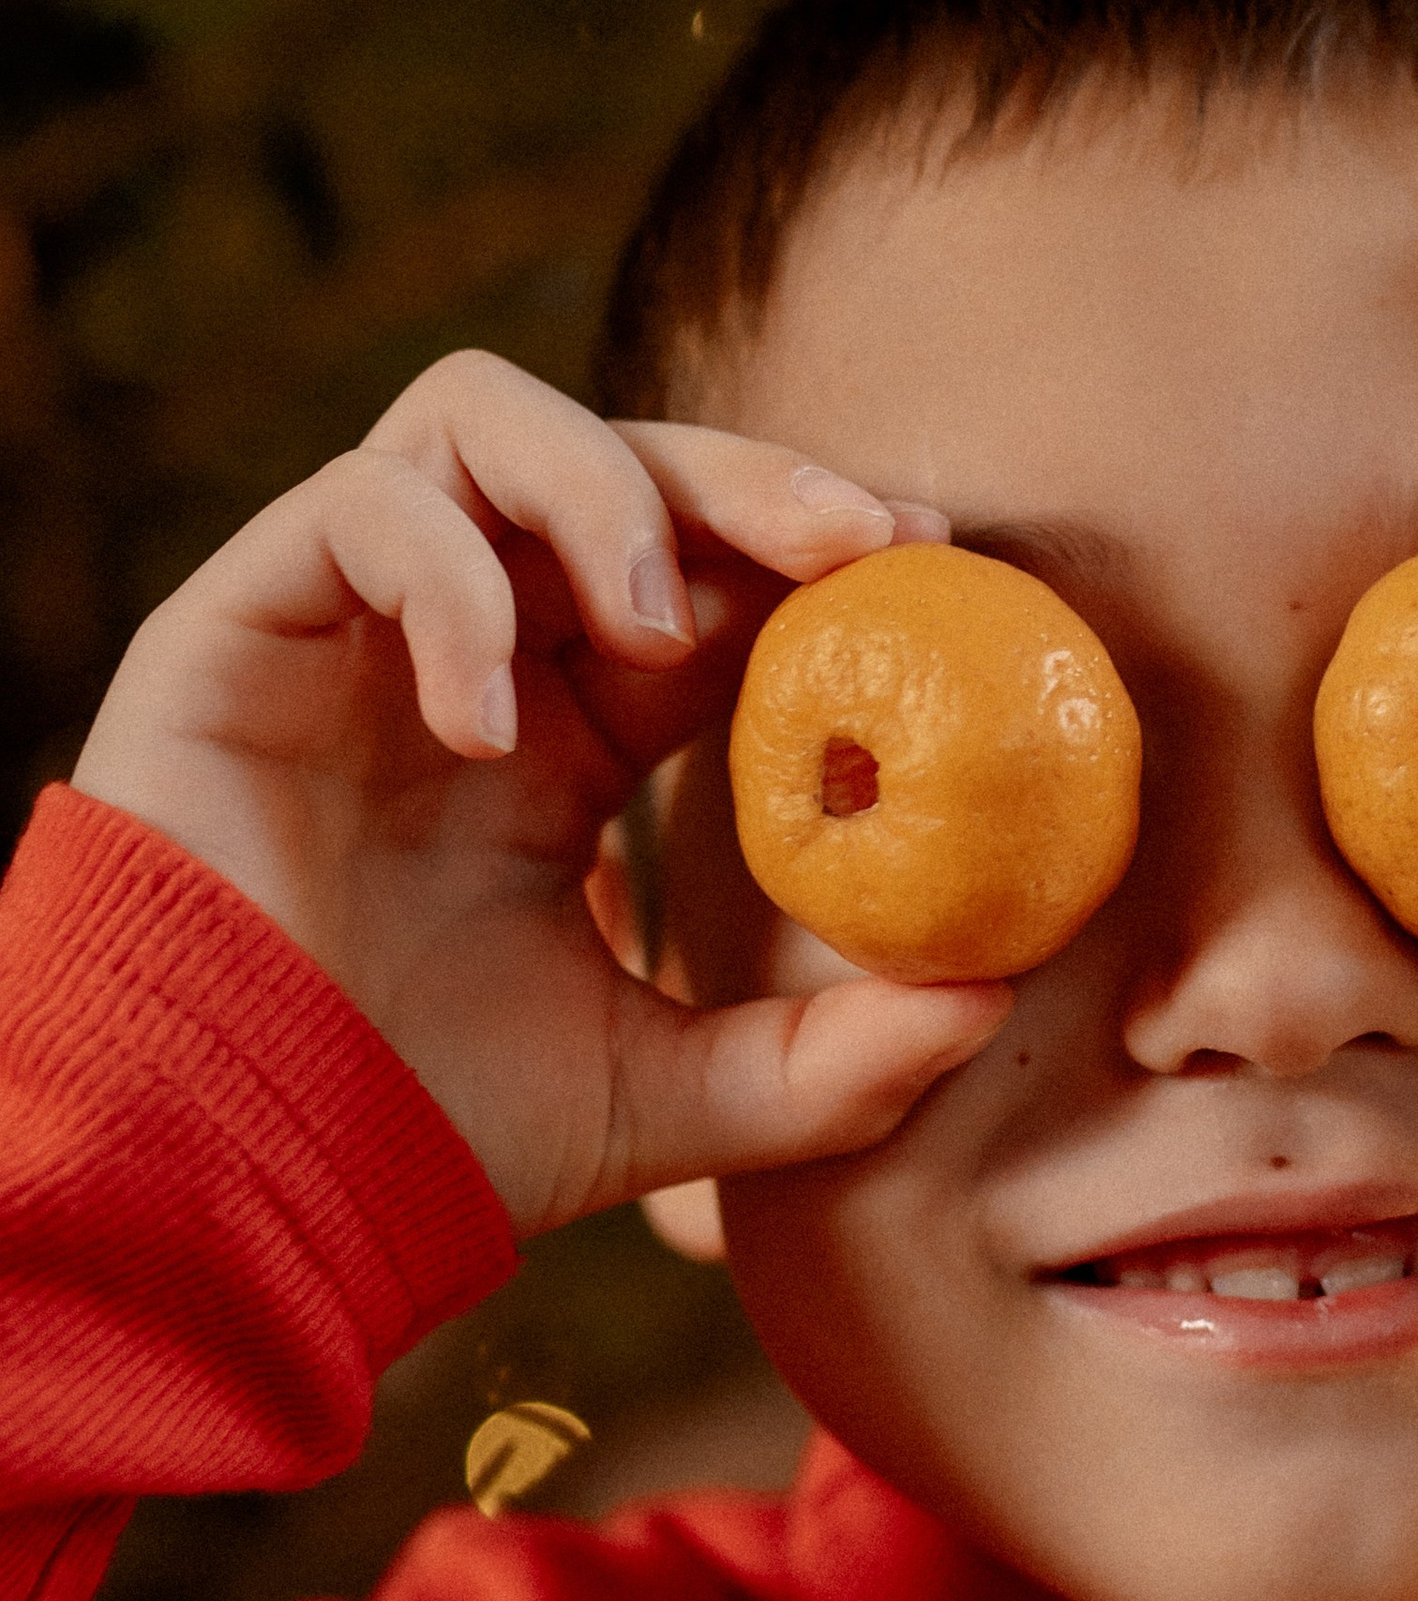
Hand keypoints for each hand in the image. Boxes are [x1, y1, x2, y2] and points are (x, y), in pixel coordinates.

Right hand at [72, 352, 1009, 1235]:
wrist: (244, 1179)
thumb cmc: (431, 1133)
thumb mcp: (674, 1100)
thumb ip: (831, 1060)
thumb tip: (993, 999)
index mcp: (569, 729)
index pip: (707, 572)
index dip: (813, 543)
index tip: (926, 560)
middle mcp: (469, 648)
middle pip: (619, 462)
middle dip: (750, 475)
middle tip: (857, 539)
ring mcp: (353, 623)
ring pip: (483, 421)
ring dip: (603, 491)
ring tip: (658, 625)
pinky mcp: (240, 622)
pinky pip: (361, 507)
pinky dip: (448, 583)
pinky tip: (490, 726)